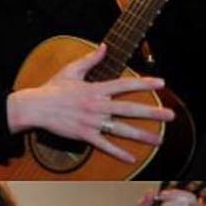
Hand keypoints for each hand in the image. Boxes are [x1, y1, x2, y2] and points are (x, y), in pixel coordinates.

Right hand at [8, 43, 173, 163]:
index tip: (161, 84)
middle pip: (130, 109)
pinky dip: (117, 152)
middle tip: (171, 116)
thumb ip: (90, 59)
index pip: (125, 85)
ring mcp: (91, 121)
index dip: (144, 83)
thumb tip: (104, 47)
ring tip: (159, 139)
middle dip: (152, 112)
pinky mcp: (84, 134)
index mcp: (95, 89)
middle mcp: (97, 105)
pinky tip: (131, 158)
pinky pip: (104, 145)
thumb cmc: (51, 89)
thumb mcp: (71, 70)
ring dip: (141, 135)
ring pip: (121, 129)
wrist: (35, 107)